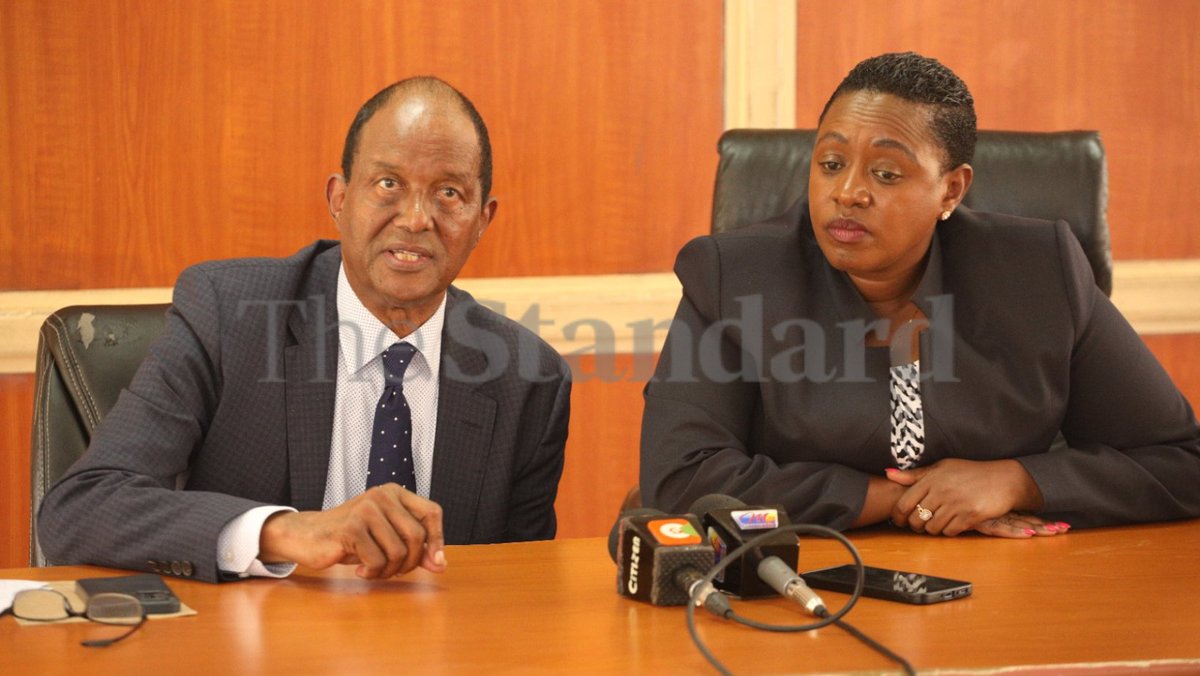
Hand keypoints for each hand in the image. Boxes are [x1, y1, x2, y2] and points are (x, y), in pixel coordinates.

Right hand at [259, 484, 446, 577]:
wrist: (308, 536)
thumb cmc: (351, 538)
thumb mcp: (387, 540)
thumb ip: (415, 550)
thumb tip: (441, 565)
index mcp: (395, 493)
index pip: (432, 512)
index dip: (438, 539)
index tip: (436, 562)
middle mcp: (382, 496)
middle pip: (417, 536)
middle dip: (411, 563)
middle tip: (394, 571)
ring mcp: (366, 510)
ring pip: (398, 552)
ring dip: (389, 571)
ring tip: (374, 570)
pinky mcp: (350, 528)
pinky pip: (377, 560)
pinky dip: (371, 573)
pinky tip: (360, 571)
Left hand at [886, 458, 1058, 536]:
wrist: (1003, 479)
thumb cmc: (970, 472)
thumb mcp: (942, 467)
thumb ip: (915, 474)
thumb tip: (888, 473)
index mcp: (931, 478)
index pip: (903, 504)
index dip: (898, 516)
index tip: (899, 520)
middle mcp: (941, 491)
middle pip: (915, 519)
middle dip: (914, 526)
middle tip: (918, 525)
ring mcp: (956, 504)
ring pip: (932, 528)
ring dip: (932, 529)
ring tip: (936, 523)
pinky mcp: (970, 516)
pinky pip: (950, 532)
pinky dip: (948, 531)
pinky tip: (952, 524)